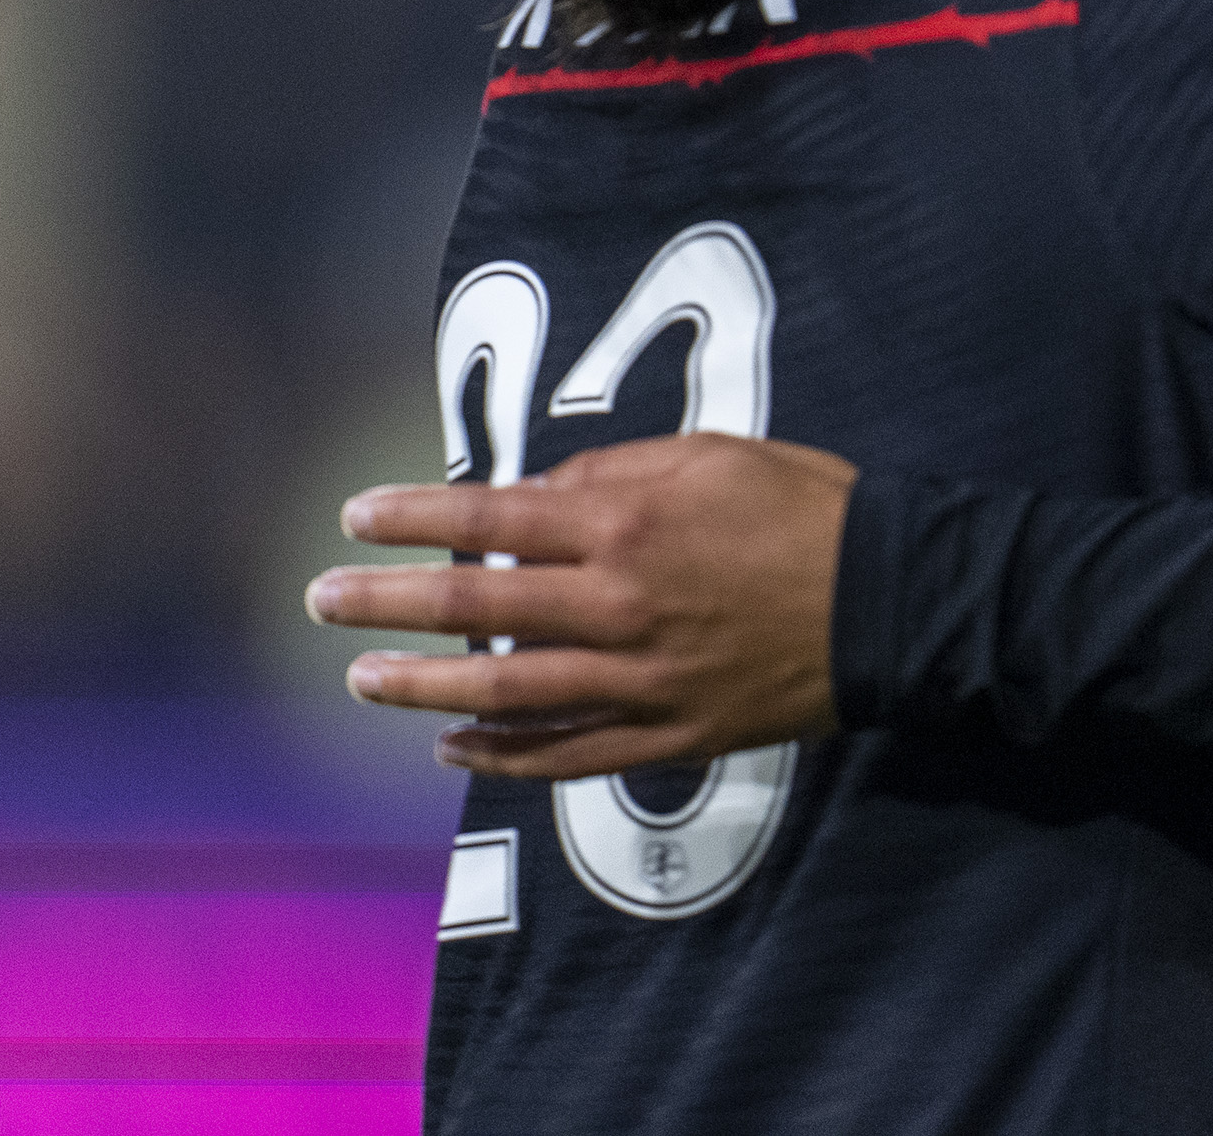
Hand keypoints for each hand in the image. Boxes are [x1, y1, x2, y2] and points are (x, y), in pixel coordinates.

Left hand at [311, 435, 855, 777]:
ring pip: (503, 693)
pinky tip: (453, 747)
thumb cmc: (803, 508)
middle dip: (387, 602)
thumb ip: (613, 475)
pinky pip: (564, 755)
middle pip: (475, 606)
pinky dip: (501, 756)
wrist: (890, 599)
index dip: (414, 517)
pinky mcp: (666, 736)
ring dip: (420, 688)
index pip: (489, 518)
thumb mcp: (710, 455)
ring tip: (363, 680)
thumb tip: (532, 496)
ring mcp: (637, 680)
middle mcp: (617, 604)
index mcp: (626, 524)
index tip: (356, 515)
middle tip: (323, 598)